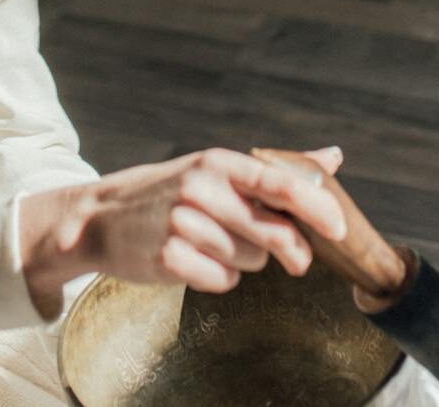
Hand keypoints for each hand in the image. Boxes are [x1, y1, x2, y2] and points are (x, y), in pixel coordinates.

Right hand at [18, 146, 345, 317]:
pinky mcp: (169, 258)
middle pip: (274, 232)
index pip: (279, 182)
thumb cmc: (167, 193)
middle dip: (291, 251)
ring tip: (212, 246)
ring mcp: (182, 223)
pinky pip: (224, 281)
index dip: (316, 208)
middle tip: (296, 259)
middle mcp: (200, 189)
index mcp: (216, 163)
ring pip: (251, 261)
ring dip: (243, 261)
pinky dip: (218, 278)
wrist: (99, 218)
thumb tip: (333, 157)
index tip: (339, 229)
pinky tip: (195, 262)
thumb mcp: (215, 170)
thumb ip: (275, 170)